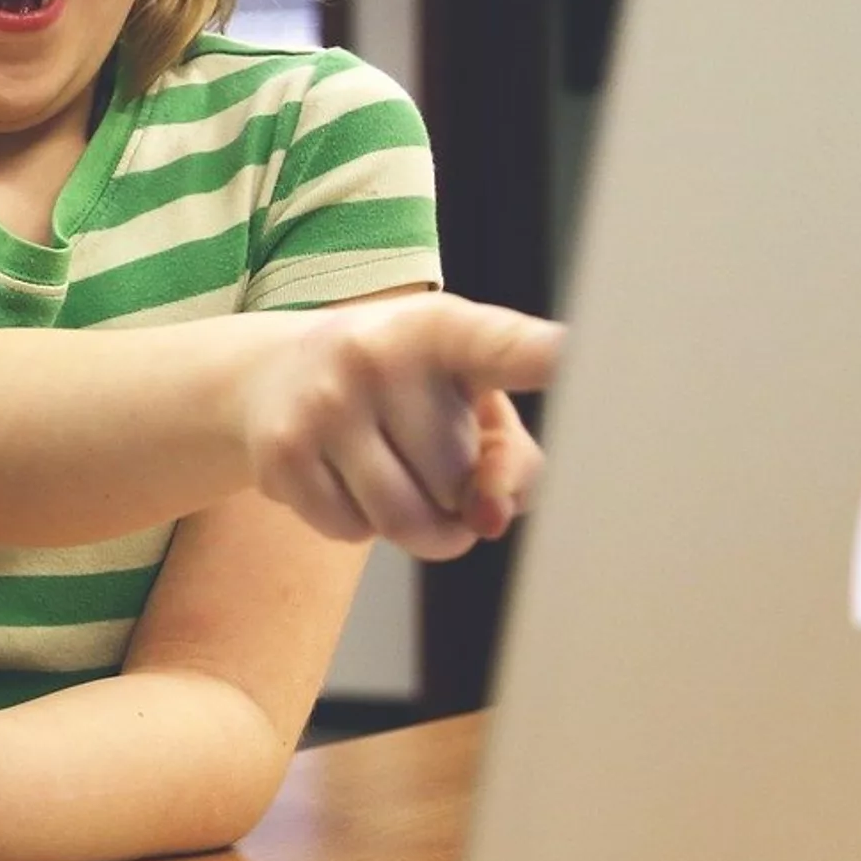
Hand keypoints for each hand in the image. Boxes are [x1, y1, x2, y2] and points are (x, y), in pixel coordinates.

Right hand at [242, 295, 559, 559]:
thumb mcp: (468, 396)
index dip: (549, 357)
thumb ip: (512, 460)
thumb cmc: (404, 389)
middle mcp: (380, 353)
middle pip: (458, 481)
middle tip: (429, 452)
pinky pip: (352, 532)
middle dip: (456, 493)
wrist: (275, 373)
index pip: (506, 347)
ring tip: (401, 479)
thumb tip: (488, 520)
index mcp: (445, 327)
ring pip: (406, 522)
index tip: (585, 355)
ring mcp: (324, 402)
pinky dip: (358, 524)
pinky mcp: (281, 453)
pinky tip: (345, 477)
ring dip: (417, 526)